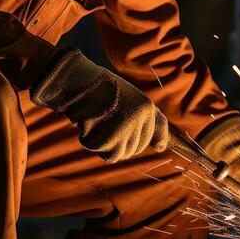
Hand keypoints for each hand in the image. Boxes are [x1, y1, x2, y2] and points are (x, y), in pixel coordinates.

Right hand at [31, 48, 167, 161]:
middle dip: (120, 141)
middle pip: (136, 149)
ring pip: (120, 154)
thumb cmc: (100, 90)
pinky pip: (105, 155)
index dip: (155, 140)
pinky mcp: (110, 139)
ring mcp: (126, 130)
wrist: (78, 82)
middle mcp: (140, 119)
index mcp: (147, 107)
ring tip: (96, 123)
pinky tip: (88, 127)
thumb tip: (161, 148)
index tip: (155, 146)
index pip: (160, 132)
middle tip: (105, 123)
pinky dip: (94, 144)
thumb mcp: (129, 99)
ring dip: (105, 144)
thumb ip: (145, 121)